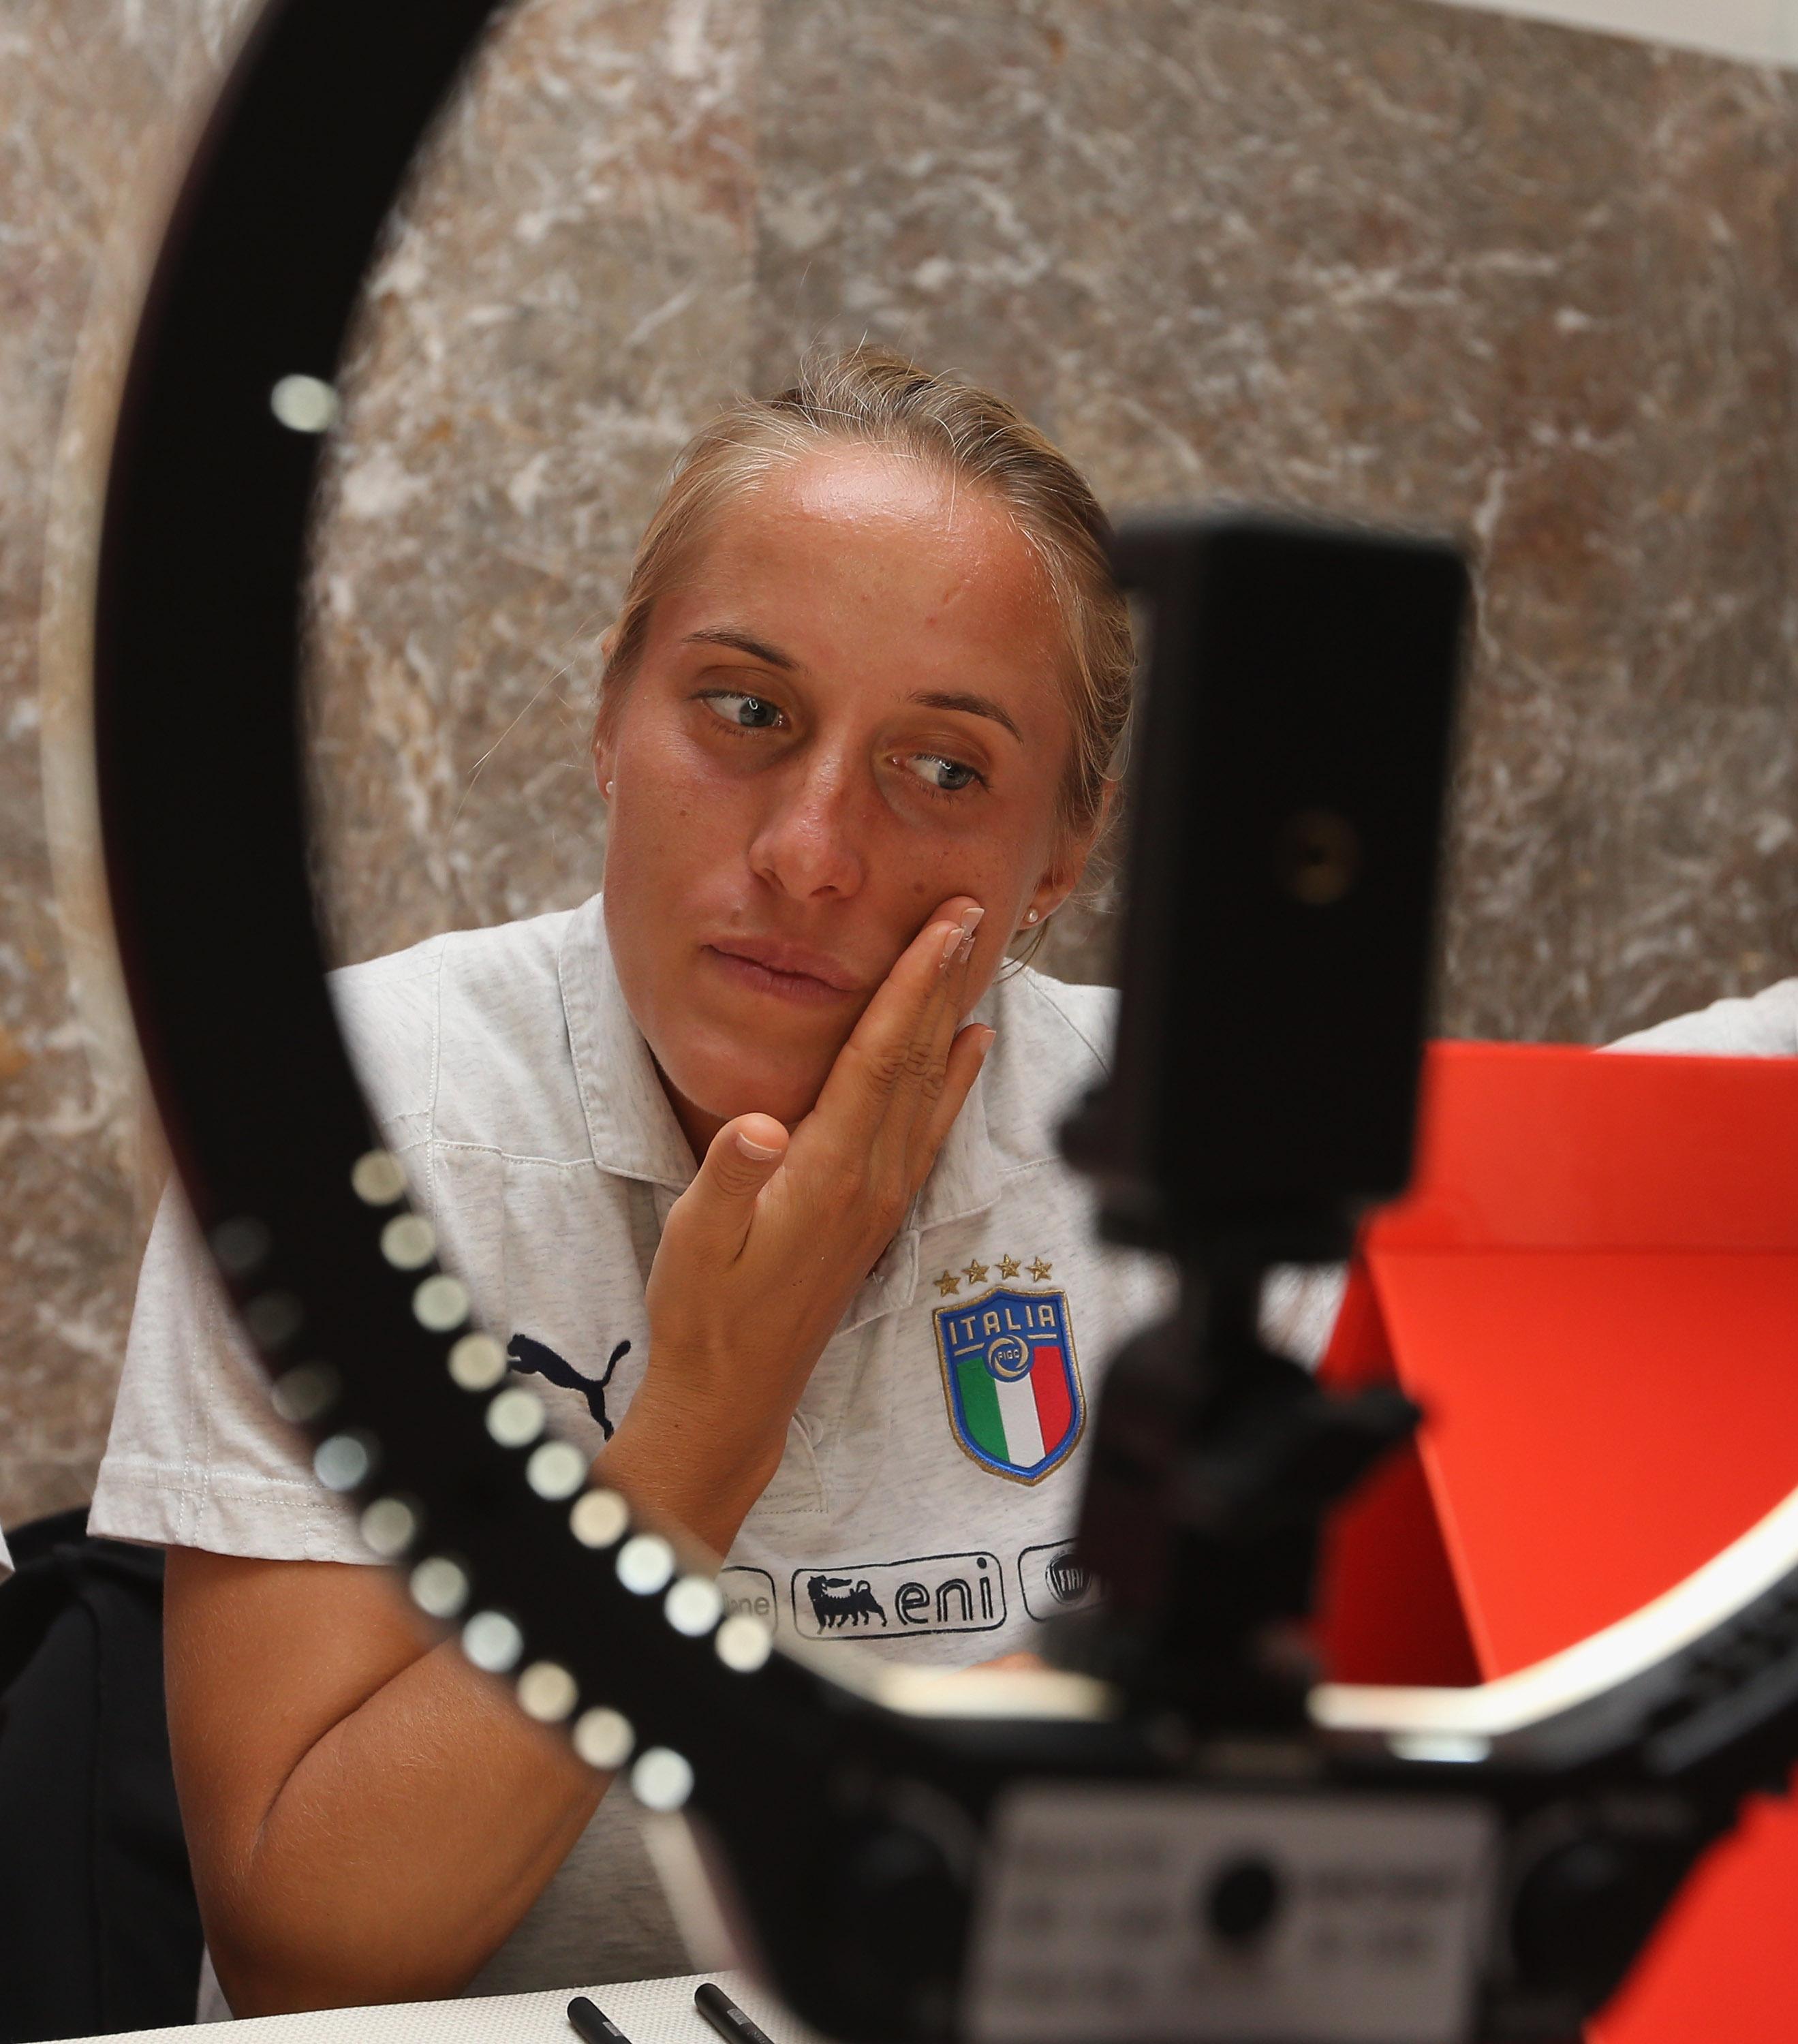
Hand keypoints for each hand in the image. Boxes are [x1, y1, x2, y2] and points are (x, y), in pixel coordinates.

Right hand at [604, 897, 995, 1548]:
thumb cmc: (705, 1312)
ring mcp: (882, 1197)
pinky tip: (970, 1047)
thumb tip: (758, 1125)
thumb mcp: (694, 1241)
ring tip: (975, 955)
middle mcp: (871, 1179)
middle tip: (969, 909)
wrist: (736, 1392)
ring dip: (953, 1015)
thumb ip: (728, 1178)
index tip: (941, 929)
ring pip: (930, 1086)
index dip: (911, 988)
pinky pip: (929, 1125)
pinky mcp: (880, 1211)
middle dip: (944, 979)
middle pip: (917, 1059)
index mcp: (827, 1174)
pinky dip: (955, 1077)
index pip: (879, 1059)